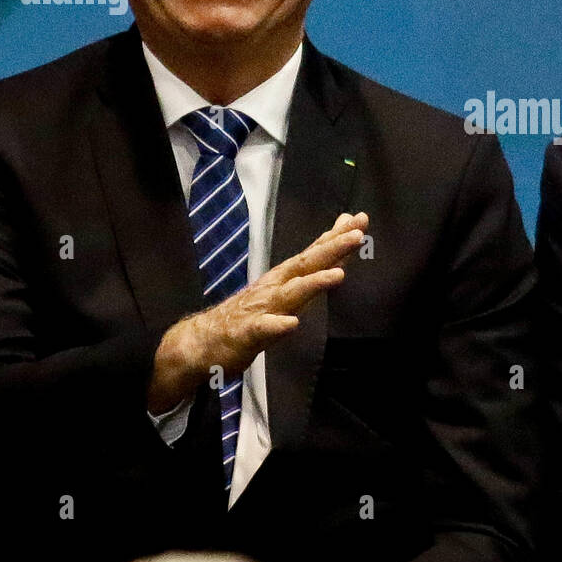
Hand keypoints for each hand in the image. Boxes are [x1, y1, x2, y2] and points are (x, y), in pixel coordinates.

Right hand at [147, 212, 366, 412]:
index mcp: (284, 278)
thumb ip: (311, 269)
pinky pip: (262, 330)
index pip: (315, 253)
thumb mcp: (284, 289)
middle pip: (306, 266)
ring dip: (313, 283)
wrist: (201, 342)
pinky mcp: (246, 334)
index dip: (338, 237)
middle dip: (332, 249)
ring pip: (290, 294)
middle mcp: (274, 288)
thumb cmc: (249, 313)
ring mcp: (260, 309)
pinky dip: (277, 326)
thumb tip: (336, 241)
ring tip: (337, 274)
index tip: (360, 219)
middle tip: (356, 234)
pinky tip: (291, 323)